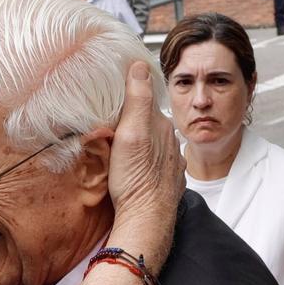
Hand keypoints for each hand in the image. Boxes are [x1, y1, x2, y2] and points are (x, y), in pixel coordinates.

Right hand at [100, 61, 183, 261]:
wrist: (147, 220)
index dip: (129, 95)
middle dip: (134, 118)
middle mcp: (170, 140)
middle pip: (150, 121)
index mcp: (161, 125)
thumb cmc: (135, 179)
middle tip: (111, 122)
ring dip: (141, 140)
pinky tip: (135, 166)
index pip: (145, 99)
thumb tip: (140, 64)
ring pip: (154, 142)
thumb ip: (137, 99)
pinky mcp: (168, 179)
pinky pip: (156, 162)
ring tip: (121, 144)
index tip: (112, 94)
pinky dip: (146, 160)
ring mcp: (171, 161)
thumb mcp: (131, 133)